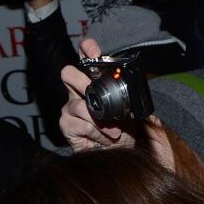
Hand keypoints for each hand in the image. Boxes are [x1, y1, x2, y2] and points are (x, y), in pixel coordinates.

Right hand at [59, 38, 135, 152]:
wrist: (118, 152)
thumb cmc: (124, 128)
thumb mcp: (131, 107)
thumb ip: (130, 93)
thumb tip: (136, 86)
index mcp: (93, 81)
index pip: (84, 57)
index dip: (86, 50)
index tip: (94, 51)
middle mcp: (77, 92)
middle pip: (67, 73)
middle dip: (81, 80)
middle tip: (93, 90)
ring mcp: (70, 109)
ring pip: (78, 104)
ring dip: (99, 119)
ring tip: (114, 130)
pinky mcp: (67, 126)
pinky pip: (81, 124)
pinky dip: (97, 132)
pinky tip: (106, 138)